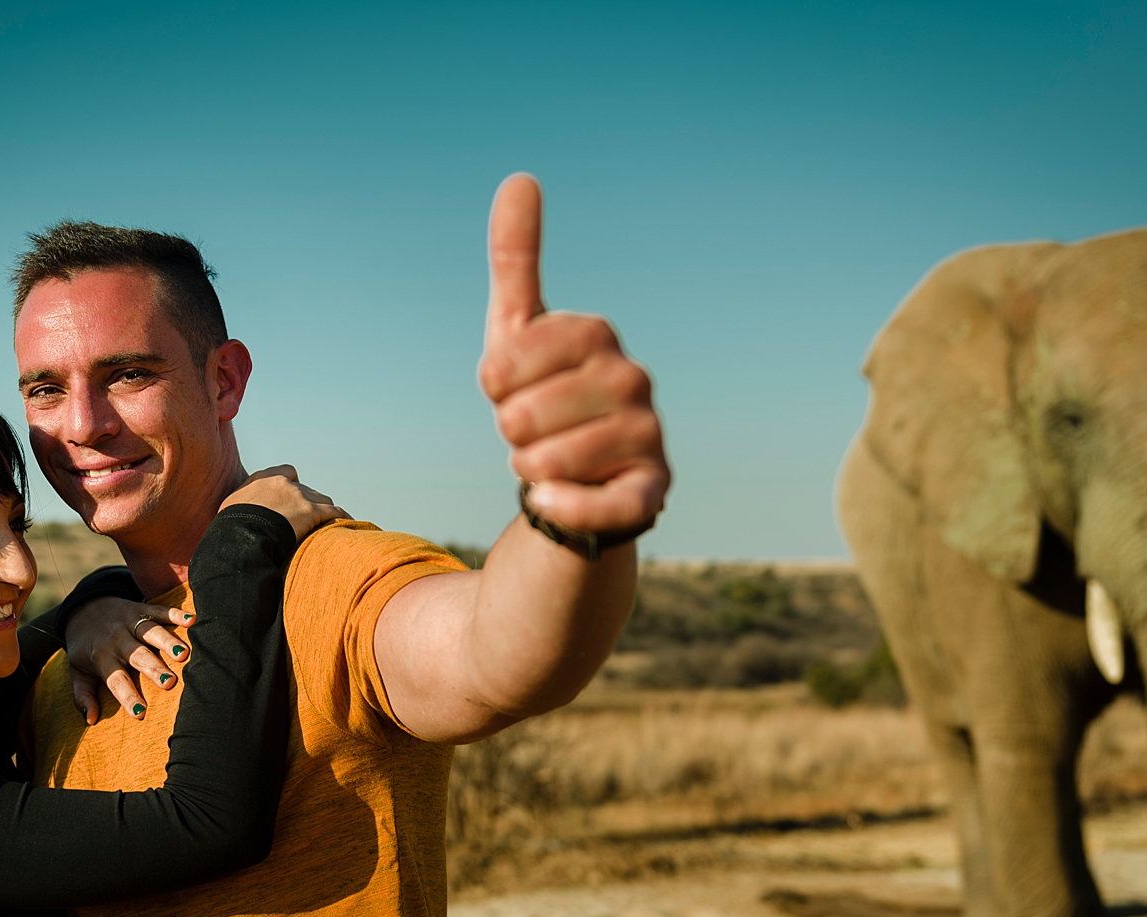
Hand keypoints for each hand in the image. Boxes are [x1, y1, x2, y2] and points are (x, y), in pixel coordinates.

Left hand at [64, 598, 194, 723]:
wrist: (82, 608)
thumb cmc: (85, 648)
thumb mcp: (77, 672)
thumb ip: (82, 696)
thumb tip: (90, 720)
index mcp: (101, 658)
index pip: (115, 680)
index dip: (127, 696)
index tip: (141, 713)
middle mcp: (117, 640)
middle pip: (138, 656)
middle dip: (154, 668)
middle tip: (169, 682)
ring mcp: (129, 622)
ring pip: (150, 632)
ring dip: (167, 641)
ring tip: (184, 654)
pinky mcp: (140, 608)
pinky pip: (159, 611)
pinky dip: (175, 614)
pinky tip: (191, 621)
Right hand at [222, 463, 349, 541]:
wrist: (240, 536)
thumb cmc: (231, 528)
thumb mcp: (230, 509)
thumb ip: (241, 505)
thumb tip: (235, 518)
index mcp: (263, 479)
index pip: (287, 472)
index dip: (292, 485)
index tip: (292, 497)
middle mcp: (283, 483)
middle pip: (306, 489)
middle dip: (308, 503)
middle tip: (308, 521)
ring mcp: (298, 496)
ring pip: (321, 500)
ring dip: (324, 512)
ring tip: (328, 525)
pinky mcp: (311, 511)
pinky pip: (334, 512)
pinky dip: (342, 517)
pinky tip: (349, 524)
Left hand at [477, 173, 667, 535]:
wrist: (576, 475)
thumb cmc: (542, 396)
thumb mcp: (518, 329)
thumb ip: (516, 259)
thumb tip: (520, 177)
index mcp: (595, 335)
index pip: (504, 365)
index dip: (494, 386)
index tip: (510, 388)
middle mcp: (632, 379)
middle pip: (522, 417)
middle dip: (511, 434)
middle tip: (533, 431)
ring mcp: (647, 436)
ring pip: (550, 461)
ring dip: (531, 470)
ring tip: (550, 461)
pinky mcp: (652, 492)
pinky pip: (599, 508)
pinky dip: (563, 507)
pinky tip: (553, 499)